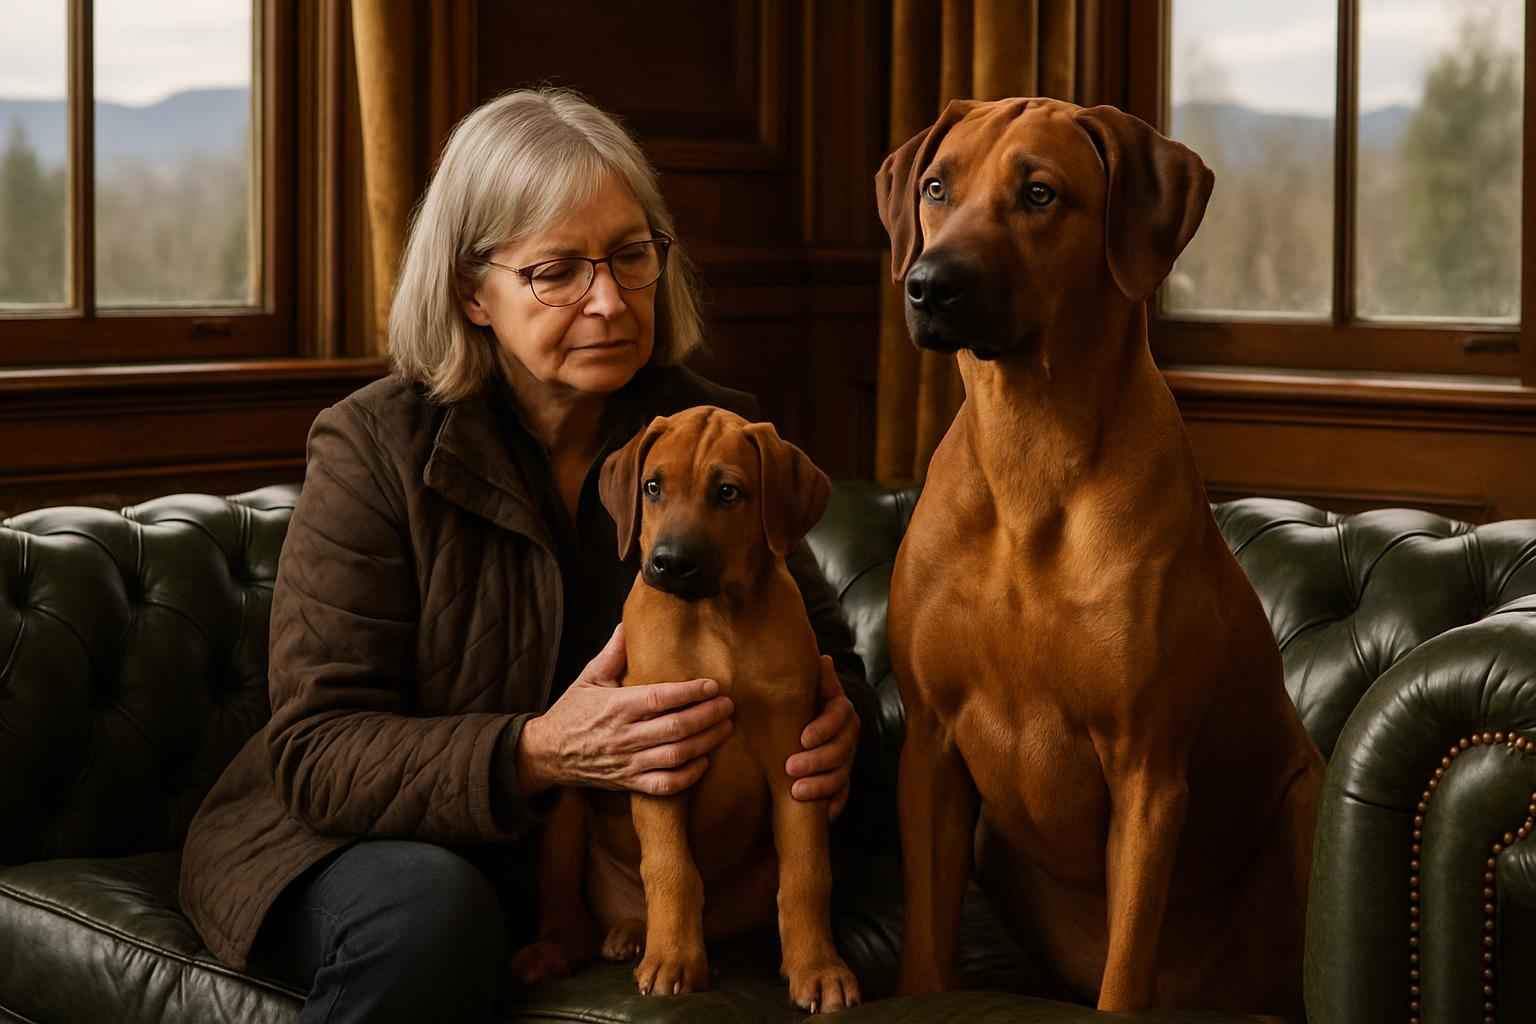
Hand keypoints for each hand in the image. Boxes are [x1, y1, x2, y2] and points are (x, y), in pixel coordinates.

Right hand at [518, 624, 734, 796]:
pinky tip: (704, 761)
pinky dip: (688, 776)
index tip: (712, 685)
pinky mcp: (628, 782)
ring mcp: (628, 762)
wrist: (547, 753)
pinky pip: (664, 785)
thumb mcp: (588, 677)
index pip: (661, 698)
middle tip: (728, 705)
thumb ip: (613, 653)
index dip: (690, 692)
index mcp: (616, 705)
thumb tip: (629, 623)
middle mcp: (624, 735)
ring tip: (725, 728)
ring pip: (675, 756)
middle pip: (676, 728)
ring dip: (706, 742)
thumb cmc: (572, 711)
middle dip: (708, 716)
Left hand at [785, 655, 858, 818]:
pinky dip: (832, 805)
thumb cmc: (781, 708)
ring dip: (821, 785)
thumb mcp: (789, 694)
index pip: (839, 715)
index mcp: (837, 708)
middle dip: (817, 760)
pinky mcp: (840, 783)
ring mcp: (845, 760)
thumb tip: (823, 659)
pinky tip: (821, 813)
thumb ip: (807, 680)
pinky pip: (842, 797)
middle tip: (789, 768)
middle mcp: (846, 733)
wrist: (778, 735)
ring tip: (796, 792)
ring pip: (842, 775)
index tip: (802, 738)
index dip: (823, 727)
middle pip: (842, 749)